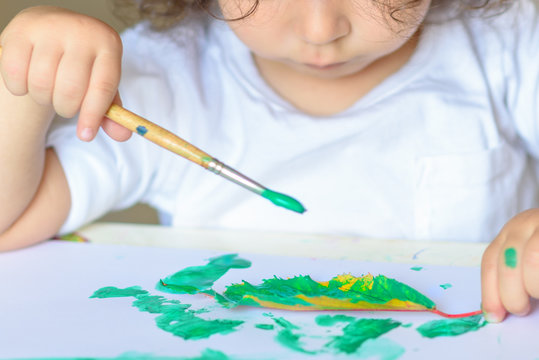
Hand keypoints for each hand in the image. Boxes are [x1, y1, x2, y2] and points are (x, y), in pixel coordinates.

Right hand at [0, 6, 130, 140]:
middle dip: (66, 108)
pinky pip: (16, 74)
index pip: (103, 87)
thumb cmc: (82, 63)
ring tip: (49, 92)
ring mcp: (49, 28)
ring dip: (43, 99)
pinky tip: (28, 82)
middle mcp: (81, 30)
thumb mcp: (101, 82)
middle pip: (71, 89)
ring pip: (42, 84)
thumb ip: (110, 111)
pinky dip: (20, 88)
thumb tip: (122, 136)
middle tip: (65, 107)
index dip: (93, 115)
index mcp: (108, 44)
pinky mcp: (21, 31)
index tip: (85, 136)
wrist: (53, 28)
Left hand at [481, 208, 538, 321]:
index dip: (490, 291)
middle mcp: (528, 222)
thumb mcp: (528, 254)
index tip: (494, 315)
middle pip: (509, 262)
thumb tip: (496, 310)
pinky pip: (537, 260)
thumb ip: (514, 274)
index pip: (491, 259)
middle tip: (522, 309)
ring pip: (532, 261)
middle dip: (511, 295)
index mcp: (513, 229)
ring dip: (534, 287)